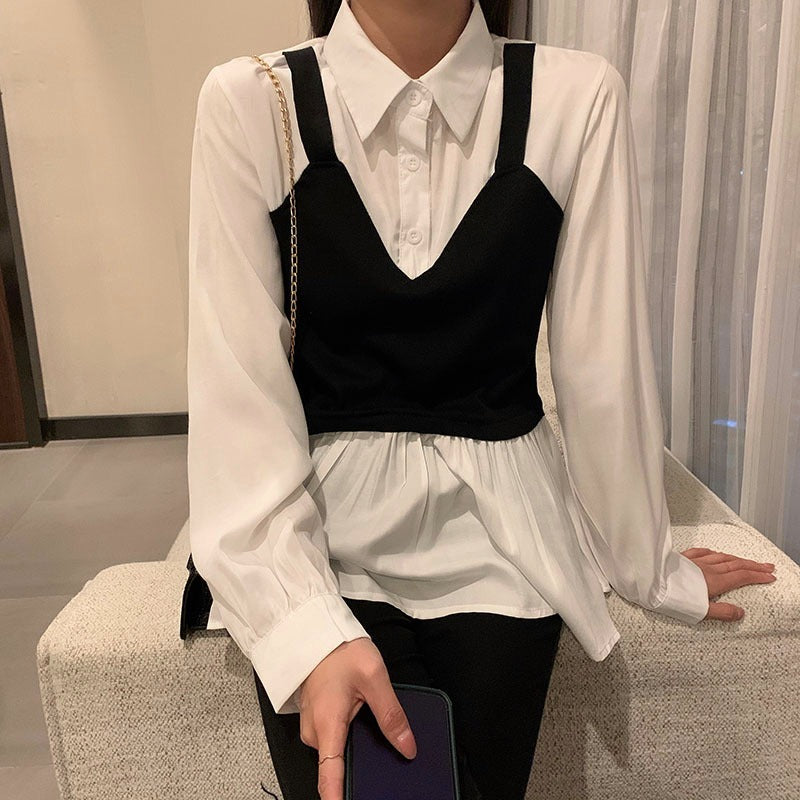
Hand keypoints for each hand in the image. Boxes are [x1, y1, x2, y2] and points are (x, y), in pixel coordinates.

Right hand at [296, 637, 416, 799]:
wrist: (317, 632)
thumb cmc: (340, 650)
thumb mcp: (374, 678)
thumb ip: (391, 715)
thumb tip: (408, 747)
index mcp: (327, 726)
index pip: (330, 778)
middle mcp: (315, 732)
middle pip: (337, 765)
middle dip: (360, 767)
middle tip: (383, 750)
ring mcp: (313, 725)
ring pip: (336, 750)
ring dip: (354, 747)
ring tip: (370, 721)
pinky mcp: (316, 718)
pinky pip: (333, 737)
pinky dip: (347, 734)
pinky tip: (360, 718)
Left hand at [681, 547, 776, 620]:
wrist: (649, 581)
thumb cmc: (672, 598)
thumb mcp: (700, 611)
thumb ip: (721, 612)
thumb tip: (740, 612)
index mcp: (714, 581)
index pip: (741, 577)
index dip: (757, 576)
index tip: (770, 576)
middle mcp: (707, 569)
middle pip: (735, 564)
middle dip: (753, 565)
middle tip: (768, 566)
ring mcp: (694, 561)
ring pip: (721, 557)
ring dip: (737, 558)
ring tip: (747, 561)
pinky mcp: (682, 558)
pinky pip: (701, 552)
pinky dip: (713, 553)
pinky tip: (714, 553)